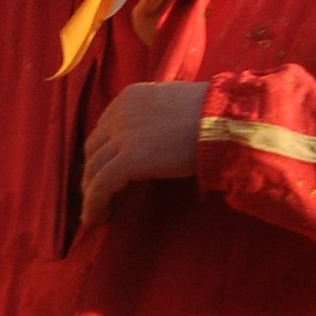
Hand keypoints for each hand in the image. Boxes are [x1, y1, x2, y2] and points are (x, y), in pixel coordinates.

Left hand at [81, 80, 209, 224]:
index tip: (105, 171)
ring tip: (96, 213)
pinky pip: (101, 185)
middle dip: (92, 173)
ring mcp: (122, 136)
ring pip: (93, 169)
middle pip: (93, 148)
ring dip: (91, 193)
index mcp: (130, 97)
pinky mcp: (129, 159)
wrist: (224, 120)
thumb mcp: (173, 106)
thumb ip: (156, 118)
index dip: (102, 153)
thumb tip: (155, 138)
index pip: (103, 128)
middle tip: (97, 195)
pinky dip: (94, 203)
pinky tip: (96, 218)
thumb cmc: (212, 114)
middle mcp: (119, 113)